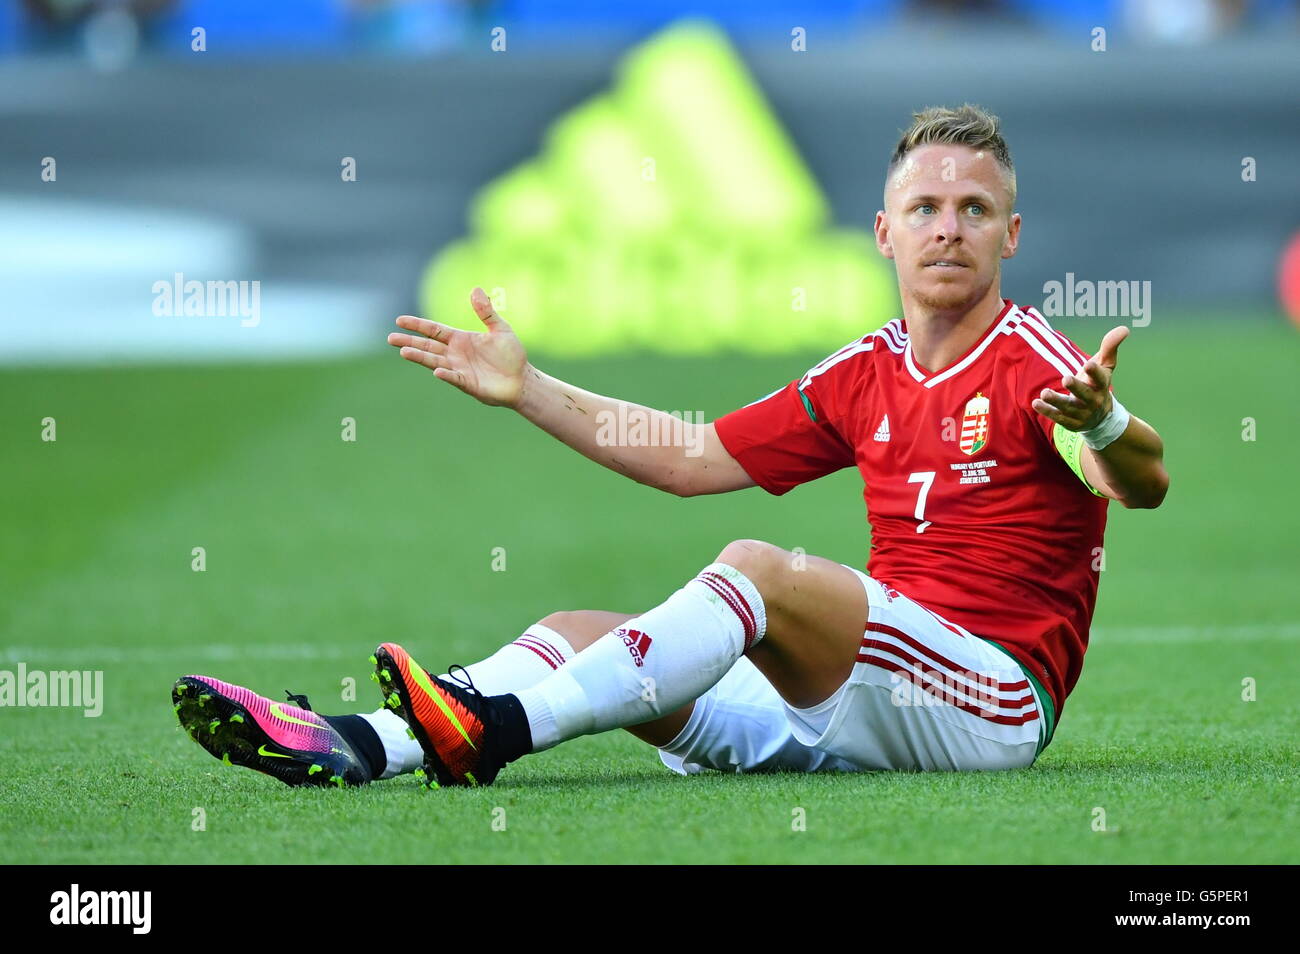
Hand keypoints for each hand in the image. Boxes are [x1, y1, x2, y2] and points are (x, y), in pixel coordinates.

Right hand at [387, 287, 528, 407]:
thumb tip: (475, 289)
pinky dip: (445, 375)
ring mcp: (459, 369)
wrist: (522, 379)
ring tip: (403, 351)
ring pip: (434, 361)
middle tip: (390, 338)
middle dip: (409, 341)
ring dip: (420, 356)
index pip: (434, 330)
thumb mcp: (500, 329)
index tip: (399, 320)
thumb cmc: (511, 355)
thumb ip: (486, 312)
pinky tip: (437, 371)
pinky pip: (454, 378)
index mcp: (460, 339)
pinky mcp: (467, 384)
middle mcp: (455, 354)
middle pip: (427, 346)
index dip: (418, 325)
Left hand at [1032, 325, 1127, 431]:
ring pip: (1069, 408)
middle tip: (1065, 379)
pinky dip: (1047, 411)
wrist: (1100, 418)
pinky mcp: (1071, 422)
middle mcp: (1093, 400)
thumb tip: (1124, 328)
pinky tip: (1035, 403)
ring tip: (1044, 393)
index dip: (1095, 372)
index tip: (1088, 364)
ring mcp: (1082, 413)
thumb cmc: (1098, 385)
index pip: (1100, 378)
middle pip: (1084, 394)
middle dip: (1076, 387)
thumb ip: (1110, 347)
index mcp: (1101, 385)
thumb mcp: (1105, 366)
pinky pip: (1058, 418)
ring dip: (1056, 401)